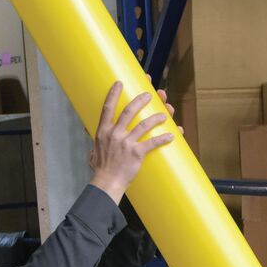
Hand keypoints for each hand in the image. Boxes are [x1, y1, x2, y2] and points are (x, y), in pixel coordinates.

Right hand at [90, 83, 174, 203]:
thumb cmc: (101, 169)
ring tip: (166, 114)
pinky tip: (171, 136)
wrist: (106, 183)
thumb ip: (99, 143)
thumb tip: (97, 142)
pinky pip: (153, 143)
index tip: (119, 83)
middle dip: (141, 100)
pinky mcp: (136, 153)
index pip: (107, 108)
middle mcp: (114, 134)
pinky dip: (163, 138)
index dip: (113, 94)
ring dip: (156, 117)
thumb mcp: (95, 151)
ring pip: (144, 124)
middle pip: (130, 111)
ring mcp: (126, 143)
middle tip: (150, 94)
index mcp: (103, 131)